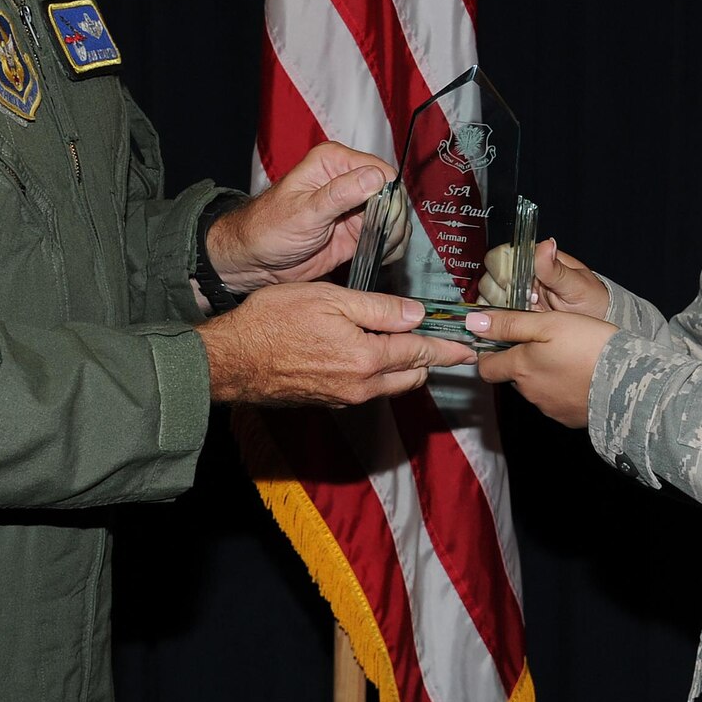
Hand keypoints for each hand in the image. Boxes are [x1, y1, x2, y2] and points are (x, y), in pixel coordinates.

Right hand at [200, 283, 474, 406]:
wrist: (231, 359)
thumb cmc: (275, 320)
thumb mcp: (331, 299)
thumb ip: (378, 309)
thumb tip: (418, 313)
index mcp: (367, 358)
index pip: (420, 353)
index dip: (448, 348)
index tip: (469, 349)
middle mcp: (360, 386)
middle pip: (411, 376)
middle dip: (429, 359)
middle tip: (443, 341)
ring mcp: (343, 398)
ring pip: (389, 385)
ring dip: (403, 368)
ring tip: (406, 344)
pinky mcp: (326, 401)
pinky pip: (366, 390)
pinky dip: (378, 375)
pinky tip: (367, 354)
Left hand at [205, 142, 394, 290]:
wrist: (254, 259)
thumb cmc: (267, 229)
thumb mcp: (304, 212)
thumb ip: (339, 194)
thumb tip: (374, 177)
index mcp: (333, 162)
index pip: (381, 171)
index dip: (389, 195)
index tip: (384, 219)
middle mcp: (347, 180)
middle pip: (391, 194)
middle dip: (394, 218)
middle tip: (384, 239)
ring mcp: (354, 207)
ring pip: (392, 216)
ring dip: (394, 234)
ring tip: (382, 250)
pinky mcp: (355, 231)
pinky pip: (384, 235)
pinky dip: (389, 246)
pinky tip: (381, 255)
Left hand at [467, 307, 615, 428]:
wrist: (626, 381)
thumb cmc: (587, 345)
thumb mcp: (547, 324)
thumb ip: (509, 324)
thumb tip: (473, 323)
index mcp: (520, 368)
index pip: (487, 368)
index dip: (489, 354)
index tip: (501, 341)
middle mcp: (530, 392)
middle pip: (513, 377)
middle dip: (520, 362)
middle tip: (543, 343)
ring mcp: (549, 408)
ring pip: (534, 389)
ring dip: (542, 375)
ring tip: (566, 357)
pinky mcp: (569, 418)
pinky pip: (556, 402)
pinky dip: (561, 390)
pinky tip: (578, 376)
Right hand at [476, 238, 608, 319]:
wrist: (597, 325)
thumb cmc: (591, 299)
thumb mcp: (577, 284)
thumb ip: (556, 268)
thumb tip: (546, 245)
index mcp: (532, 260)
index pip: (500, 256)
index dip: (502, 271)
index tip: (514, 284)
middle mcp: (520, 276)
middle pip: (489, 278)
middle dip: (501, 292)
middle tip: (525, 301)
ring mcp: (515, 296)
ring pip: (488, 298)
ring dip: (499, 308)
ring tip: (524, 313)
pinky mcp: (514, 316)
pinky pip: (494, 317)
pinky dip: (498, 322)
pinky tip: (513, 324)